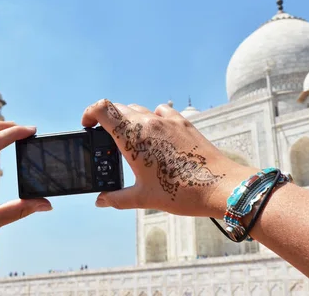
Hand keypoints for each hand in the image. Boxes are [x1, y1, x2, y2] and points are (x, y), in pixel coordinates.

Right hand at [82, 100, 252, 216]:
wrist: (221, 186)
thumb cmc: (182, 193)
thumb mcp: (144, 198)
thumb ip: (117, 198)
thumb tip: (101, 200)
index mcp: (133, 138)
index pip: (103, 109)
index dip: (90, 112)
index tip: (87, 126)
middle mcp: (149, 123)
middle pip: (120, 108)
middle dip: (107, 119)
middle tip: (105, 138)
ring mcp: (168, 121)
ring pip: (140, 109)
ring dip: (130, 119)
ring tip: (131, 140)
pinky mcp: (184, 123)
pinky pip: (162, 112)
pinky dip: (153, 118)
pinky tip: (157, 134)